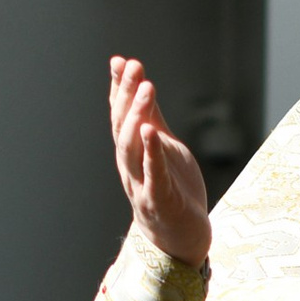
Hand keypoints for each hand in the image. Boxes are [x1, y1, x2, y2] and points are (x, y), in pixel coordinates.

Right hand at [108, 55, 211, 265]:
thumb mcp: (163, 146)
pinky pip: (153, 175)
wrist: (181, 239)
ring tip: (145, 88)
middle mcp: (129, 167)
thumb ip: (151, 117)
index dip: (118, 89)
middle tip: (134, 67)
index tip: (119, 61)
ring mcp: (141, 184)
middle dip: (126, 96)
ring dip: (137, 116)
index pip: (119, 116)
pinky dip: (151, 153)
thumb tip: (140, 81)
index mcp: (130, 153)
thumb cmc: (172, 189)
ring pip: (131, 148)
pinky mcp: (159, 201)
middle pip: (122, 127)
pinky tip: (152, 132)